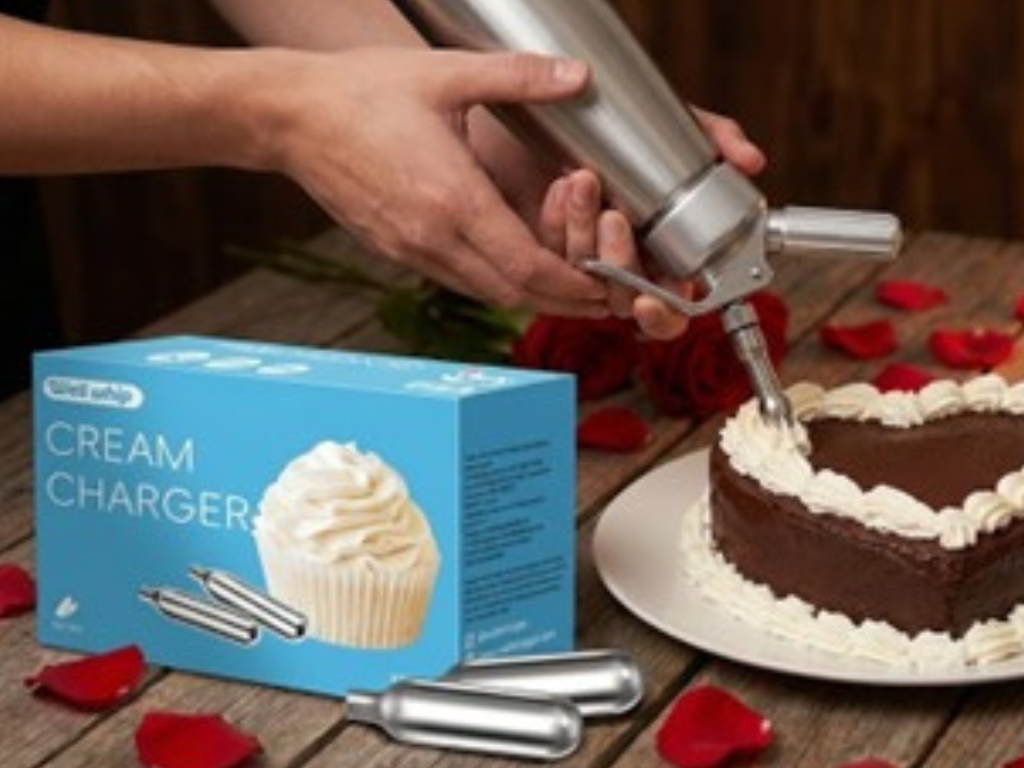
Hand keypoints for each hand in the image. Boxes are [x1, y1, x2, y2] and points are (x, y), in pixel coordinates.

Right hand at [270, 47, 607, 316]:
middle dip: (562, 300)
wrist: (290, 117)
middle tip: (598, 294)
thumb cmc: (360, 93)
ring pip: (485, 293)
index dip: (573, 284)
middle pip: (512, 294)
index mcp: (452, 200)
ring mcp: (410, 251)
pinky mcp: (395, 251)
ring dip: (528, 294)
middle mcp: (432, 239)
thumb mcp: (444, 74)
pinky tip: (510, 264)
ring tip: (565, 283)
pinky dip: (493, 282)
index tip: (604, 283)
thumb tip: (577, 74)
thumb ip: (517, 77)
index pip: (527, 268)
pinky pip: (457, 280)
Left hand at [534, 107, 764, 338]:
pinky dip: (557, 220)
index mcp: (666, 256)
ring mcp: (585, 261)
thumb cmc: (619, 133)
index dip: (662, 314)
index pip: (672, 309)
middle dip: (619, 266)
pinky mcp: (547, 250)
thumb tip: (751, 160)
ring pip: (586, 275)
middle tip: (615, 217)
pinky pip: (551, 254)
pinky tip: (561, 186)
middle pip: (625, 303)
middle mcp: (628, 266)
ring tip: (583, 182)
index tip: (649, 301)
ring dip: (583, 231)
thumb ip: (716, 139)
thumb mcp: (674, 128)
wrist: (553, 118)